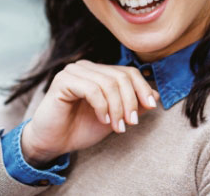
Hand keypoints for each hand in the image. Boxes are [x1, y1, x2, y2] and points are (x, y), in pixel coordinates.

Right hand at [21, 60, 159, 165]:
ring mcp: (74, 71)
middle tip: (131, 123)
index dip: (142, 88)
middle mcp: (86, 67)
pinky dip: (102, 106)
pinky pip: (92, 89)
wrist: (53, 143)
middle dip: (131, 102)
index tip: (151, 107)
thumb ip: (131, 106)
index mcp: (98, 72)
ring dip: (118, 108)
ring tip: (118, 126)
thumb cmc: (80, 129)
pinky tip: (103, 120)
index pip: (128, 72)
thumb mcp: (113, 118)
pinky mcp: (63, 81)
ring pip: (109, 83)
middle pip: (121, 77)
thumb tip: (155, 96)